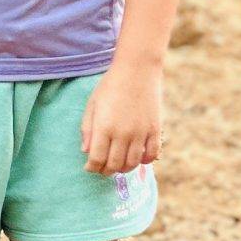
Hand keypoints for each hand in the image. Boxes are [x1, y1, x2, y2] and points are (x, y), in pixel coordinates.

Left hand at [80, 60, 162, 175]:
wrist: (137, 70)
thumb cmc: (110, 85)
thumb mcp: (93, 104)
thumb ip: (87, 129)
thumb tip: (86, 151)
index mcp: (104, 127)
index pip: (97, 159)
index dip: (92, 167)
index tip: (89, 167)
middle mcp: (123, 134)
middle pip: (114, 165)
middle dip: (106, 170)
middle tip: (102, 169)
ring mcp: (141, 133)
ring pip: (132, 163)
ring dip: (124, 169)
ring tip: (118, 165)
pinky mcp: (155, 130)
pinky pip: (152, 155)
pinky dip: (144, 161)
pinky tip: (137, 158)